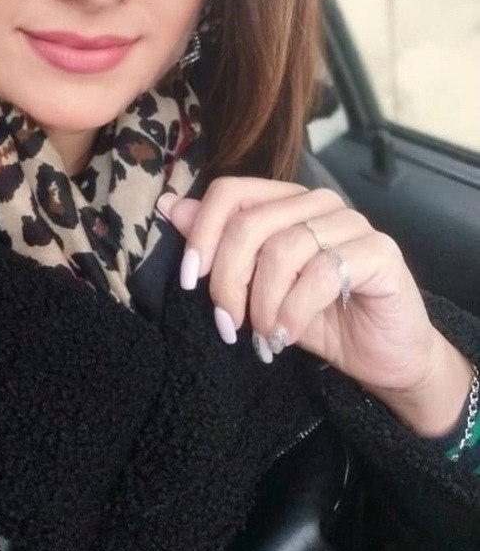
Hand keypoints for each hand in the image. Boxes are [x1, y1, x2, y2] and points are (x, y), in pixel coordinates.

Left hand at [158, 177, 472, 436]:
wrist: (382, 358)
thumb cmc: (316, 318)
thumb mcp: (256, 286)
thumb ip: (218, 244)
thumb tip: (169, 205)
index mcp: (284, 201)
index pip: (230, 192)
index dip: (202, 234)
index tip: (189, 281)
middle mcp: (317, 202)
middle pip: (250, 224)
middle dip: (228, 280)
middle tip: (228, 323)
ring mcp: (351, 223)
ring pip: (283, 249)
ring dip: (263, 302)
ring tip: (263, 334)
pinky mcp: (379, 252)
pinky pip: (321, 274)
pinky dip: (294, 310)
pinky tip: (287, 334)